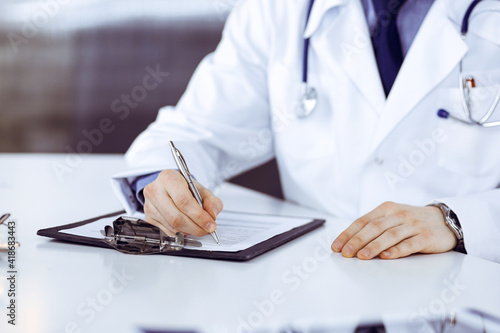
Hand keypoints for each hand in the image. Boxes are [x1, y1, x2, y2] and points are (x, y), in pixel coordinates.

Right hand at [143, 169, 222, 236]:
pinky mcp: (148, 218)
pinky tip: (187, 227)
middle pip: (176, 217)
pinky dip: (181, 233)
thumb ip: (212, 201)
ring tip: (198, 227)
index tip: (210, 224)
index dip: (199, 216)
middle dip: (196, 227)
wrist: (168, 188)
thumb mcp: (202, 190)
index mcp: (168, 178)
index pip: (183, 201)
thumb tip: (212, 215)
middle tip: (207, 230)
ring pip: (172, 227)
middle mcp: (155, 190)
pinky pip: (167, 232)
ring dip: (189, 231)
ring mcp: (149, 206)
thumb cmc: (185, 188)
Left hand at [331, 202, 456, 259]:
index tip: (336, 246)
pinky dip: (397, 250)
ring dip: (374, 246)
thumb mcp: (392, 217)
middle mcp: (398, 214)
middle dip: (357, 241)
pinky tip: (386, 256)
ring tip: (362, 256)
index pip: (362, 221)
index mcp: (386, 209)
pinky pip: (409, 244)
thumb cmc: (412, 221)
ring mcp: (413, 225)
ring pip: (389, 235)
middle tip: (346, 253)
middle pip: (374, 228)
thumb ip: (374, 226)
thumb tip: (349, 242)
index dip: (348, 234)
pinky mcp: (426, 237)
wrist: (444, 219)